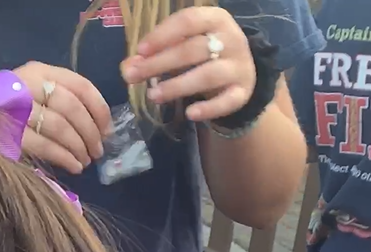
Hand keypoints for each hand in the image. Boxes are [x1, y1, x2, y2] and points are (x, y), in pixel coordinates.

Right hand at [12, 62, 110, 173]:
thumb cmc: (10, 110)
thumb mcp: (36, 94)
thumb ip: (63, 101)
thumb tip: (100, 127)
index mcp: (39, 71)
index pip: (80, 85)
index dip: (99, 109)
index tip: (107, 130)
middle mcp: (27, 84)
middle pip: (72, 107)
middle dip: (90, 132)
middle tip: (97, 151)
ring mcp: (15, 108)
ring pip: (60, 126)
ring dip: (78, 147)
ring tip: (84, 161)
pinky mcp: (8, 133)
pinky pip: (44, 145)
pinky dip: (64, 157)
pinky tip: (73, 166)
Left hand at [120, 6, 258, 121]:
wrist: (241, 72)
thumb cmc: (204, 54)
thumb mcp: (182, 46)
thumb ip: (155, 53)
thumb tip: (128, 68)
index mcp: (216, 19)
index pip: (188, 21)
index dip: (162, 35)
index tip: (140, 51)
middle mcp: (232, 39)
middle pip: (194, 50)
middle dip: (160, 63)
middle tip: (134, 77)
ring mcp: (239, 66)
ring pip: (208, 75)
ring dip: (178, 86)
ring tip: (153, 96)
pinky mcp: (242, 92)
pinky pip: (227, 101)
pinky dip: (208, 108)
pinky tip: (189, 114)